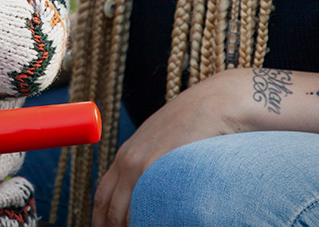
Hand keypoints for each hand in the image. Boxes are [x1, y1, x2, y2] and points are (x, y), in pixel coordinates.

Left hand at [91, 70, 246, 226]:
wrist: (215, 103)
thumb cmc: (193, 123)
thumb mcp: (160, 142)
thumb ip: (147, 163)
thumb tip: (143, 192)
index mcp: (126, 155)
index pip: (103, 198)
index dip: (103, 221)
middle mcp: (128, 161)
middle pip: (112, 211)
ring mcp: (144, 165)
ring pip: (127, 214)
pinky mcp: (162, 170)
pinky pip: (151, 208)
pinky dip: (150, 222)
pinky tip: (162, 224)